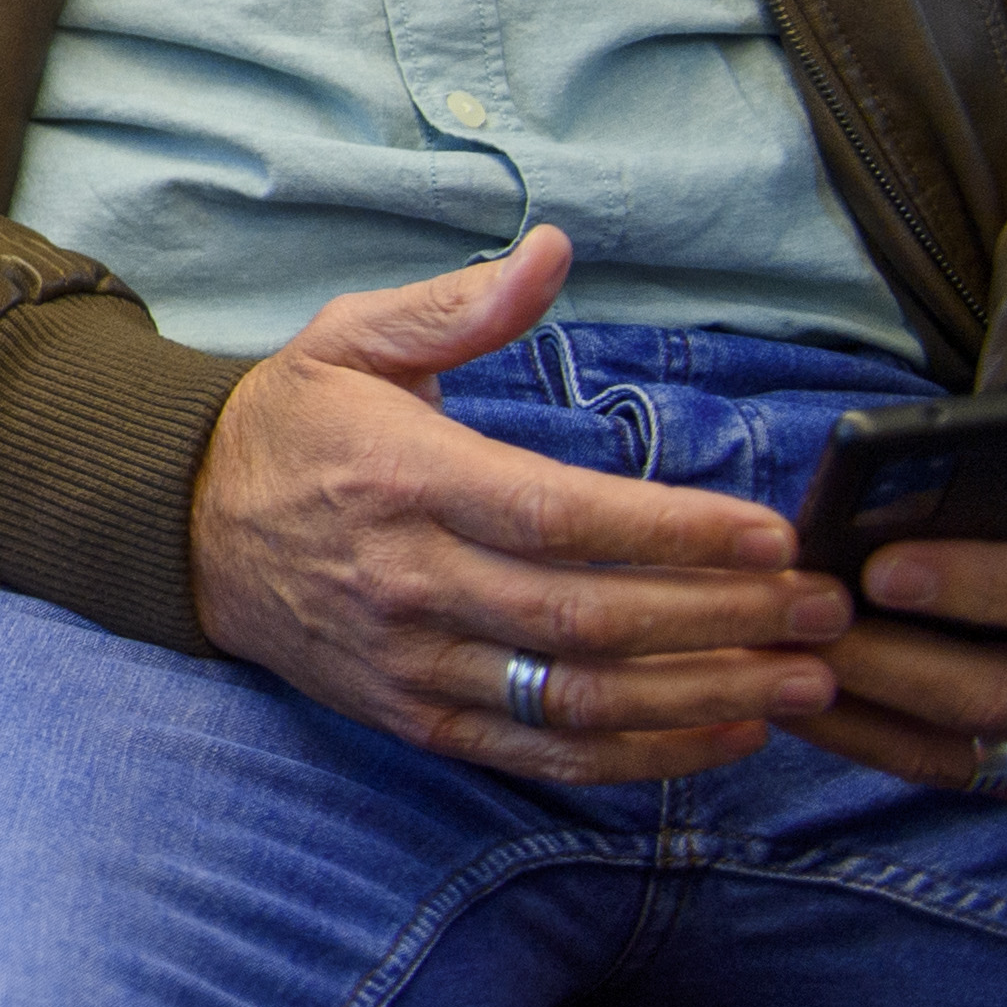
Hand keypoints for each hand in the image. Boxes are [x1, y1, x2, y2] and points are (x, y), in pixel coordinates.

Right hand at [192, 228, 849, 782]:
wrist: (182, 530)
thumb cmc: (290, 425)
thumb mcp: (352, 338)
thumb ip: (459, 304)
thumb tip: (553, 250)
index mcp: (402, 480)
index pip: (556, 519)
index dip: (672, 535)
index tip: (771, 537)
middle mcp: (407, 582)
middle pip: (587, 620)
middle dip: (722, 622)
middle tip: (824, 610)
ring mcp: (411, 663)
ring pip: (578, 701)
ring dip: (704, 699)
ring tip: (803, 682)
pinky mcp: (416, 719)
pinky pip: (544, 754)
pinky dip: (643, 756)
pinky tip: (723, 734)